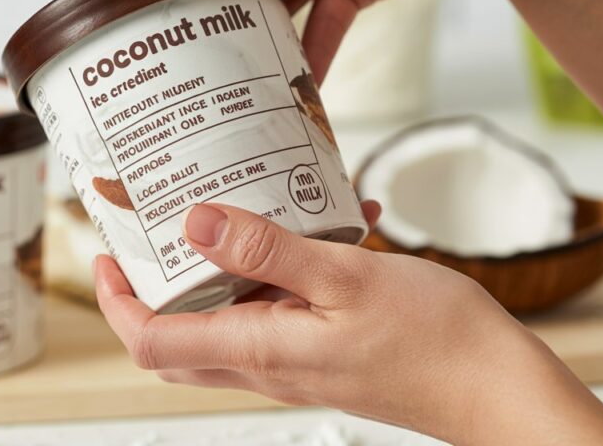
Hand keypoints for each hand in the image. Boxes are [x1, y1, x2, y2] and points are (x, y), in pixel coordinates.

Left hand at [95, 203, 602, 443]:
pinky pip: (279, 310)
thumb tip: (195, 224)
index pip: (153, 341)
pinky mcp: (324, 348)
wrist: (495, 386)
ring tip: (228, 216)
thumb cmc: (434, 340)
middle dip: (150, 291)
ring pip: (227, 320)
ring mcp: (296, 359)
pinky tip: (321, 226)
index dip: (118, 302)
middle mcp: (269, 362)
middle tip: (147, 237)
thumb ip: (267, 252)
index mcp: (261, 348)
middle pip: (178, 336)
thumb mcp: (346, 278)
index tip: (106, 255)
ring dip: (216, 274)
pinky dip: (278, 272)